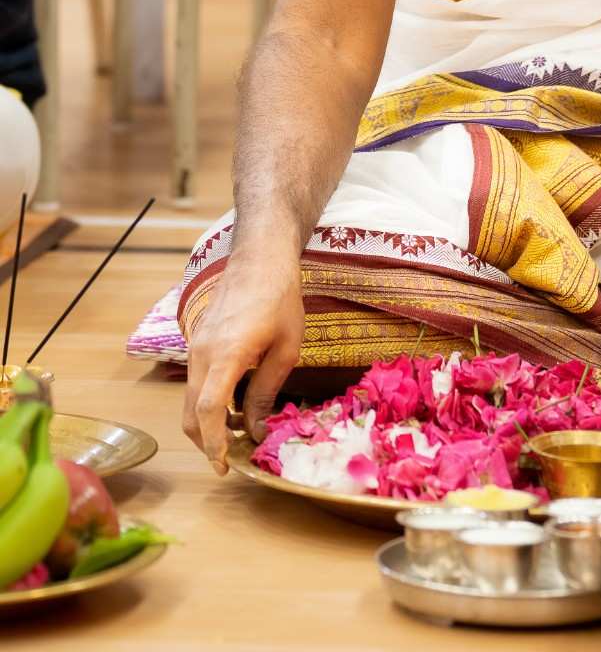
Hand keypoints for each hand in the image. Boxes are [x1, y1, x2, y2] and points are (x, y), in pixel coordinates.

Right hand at [182, 262, 304, 474]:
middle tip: (234, 456)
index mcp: (226, 354)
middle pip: (190, 413)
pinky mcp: (197, 342)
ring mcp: (195, 347)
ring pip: (189, 400)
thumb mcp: (286, 348)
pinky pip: (195, 382)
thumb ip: (266, 391)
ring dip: (208, 423)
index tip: (225, 466)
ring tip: (239, 430)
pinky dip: (207, 401)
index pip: (208, 411)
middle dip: (207, 442)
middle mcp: (202, 354)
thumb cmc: (281, 298)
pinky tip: (234, 402)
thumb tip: (255, 430)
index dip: (214, 445)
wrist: (260, 258)